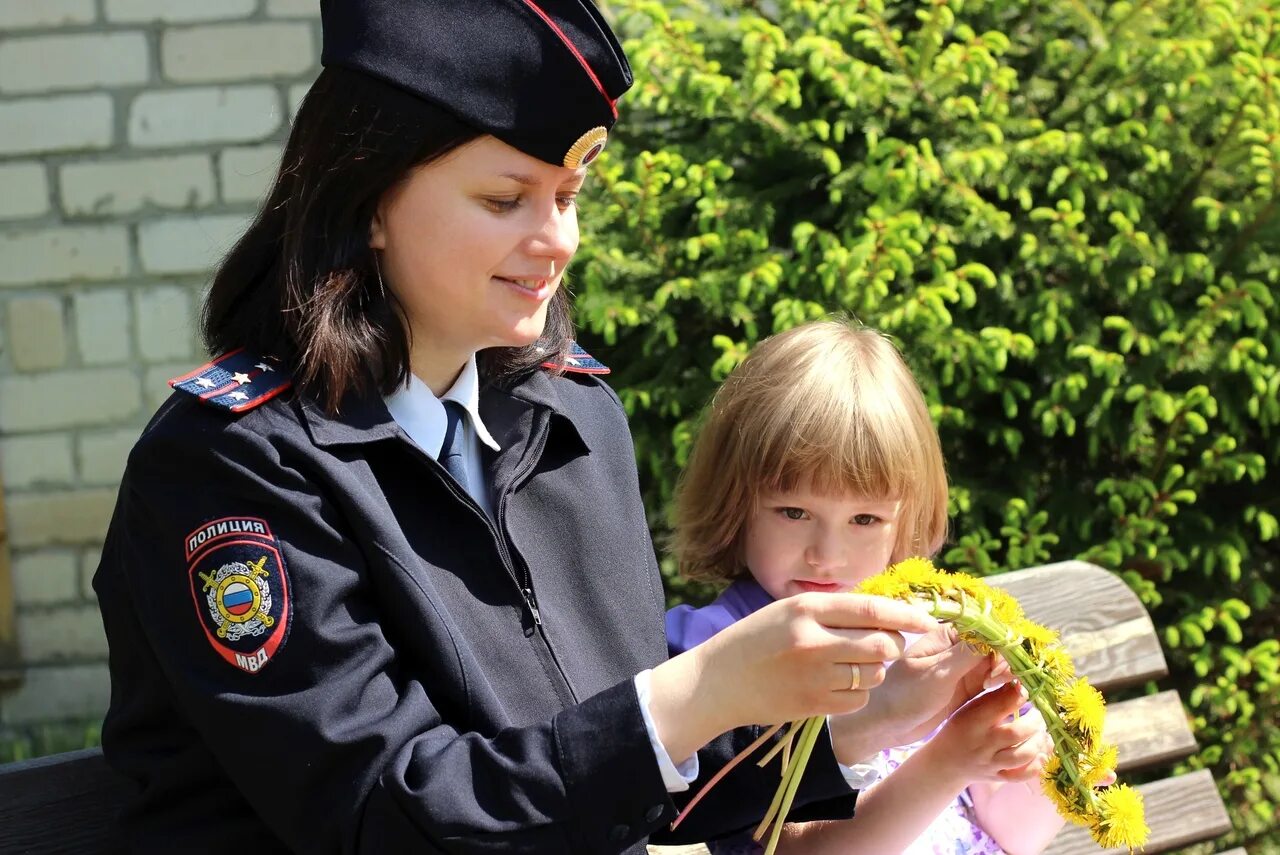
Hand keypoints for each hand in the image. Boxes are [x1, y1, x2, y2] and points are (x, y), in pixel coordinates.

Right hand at [648, 592, 935, 761]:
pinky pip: (857, 700)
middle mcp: (812, 640)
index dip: (907, 615)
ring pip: (873, 675)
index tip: (929, 621)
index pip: (872, 609)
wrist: (715, 682)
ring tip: (849, 666)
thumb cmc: (755, 640)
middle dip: (892, 647)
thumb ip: (832, 611)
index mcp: (806, 608)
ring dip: (873, 671)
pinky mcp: (812, 705)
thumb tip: (886, 612)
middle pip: (882, 645)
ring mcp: (812, 676)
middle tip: (884, 647)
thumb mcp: (788, 611)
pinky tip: (835, 686)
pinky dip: (856, 694)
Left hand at [830, 625, 1003, 760]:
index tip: (1003, 665)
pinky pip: (994, 684)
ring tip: (1000, 690)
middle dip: (1006, 662)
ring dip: (1007, 676)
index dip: (1002, 644)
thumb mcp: (936, 674)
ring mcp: (964, 669)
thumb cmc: (904, 694)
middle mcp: (959, 648)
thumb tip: (998, 636)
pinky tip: (1007, 698)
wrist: (885, 724)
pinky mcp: (967, 689)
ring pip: (998, 666)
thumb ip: (967, 655)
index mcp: (948, 635)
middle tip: (999, 682)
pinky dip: (1004, 689)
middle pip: (997, 648)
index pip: (987, 631)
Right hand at [929, 682, 1052, 783]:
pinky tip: (1041, 755)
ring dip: (1039, 743)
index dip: (1019, 696)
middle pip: (1016, 733)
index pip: (1001, 705)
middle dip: (1035, 721)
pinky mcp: (997, 777)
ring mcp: (991, 763)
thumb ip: (994, 698)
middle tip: (1039, 715)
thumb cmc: (960, 728)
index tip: (1028, 691)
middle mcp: (983, 744)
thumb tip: (1019, 683)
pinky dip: (1036, 767)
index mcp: (974, 721)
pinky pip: (1021, 776)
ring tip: (1041, 733)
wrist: (945, 762)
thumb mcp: (969, 709)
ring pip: (1022, 756)